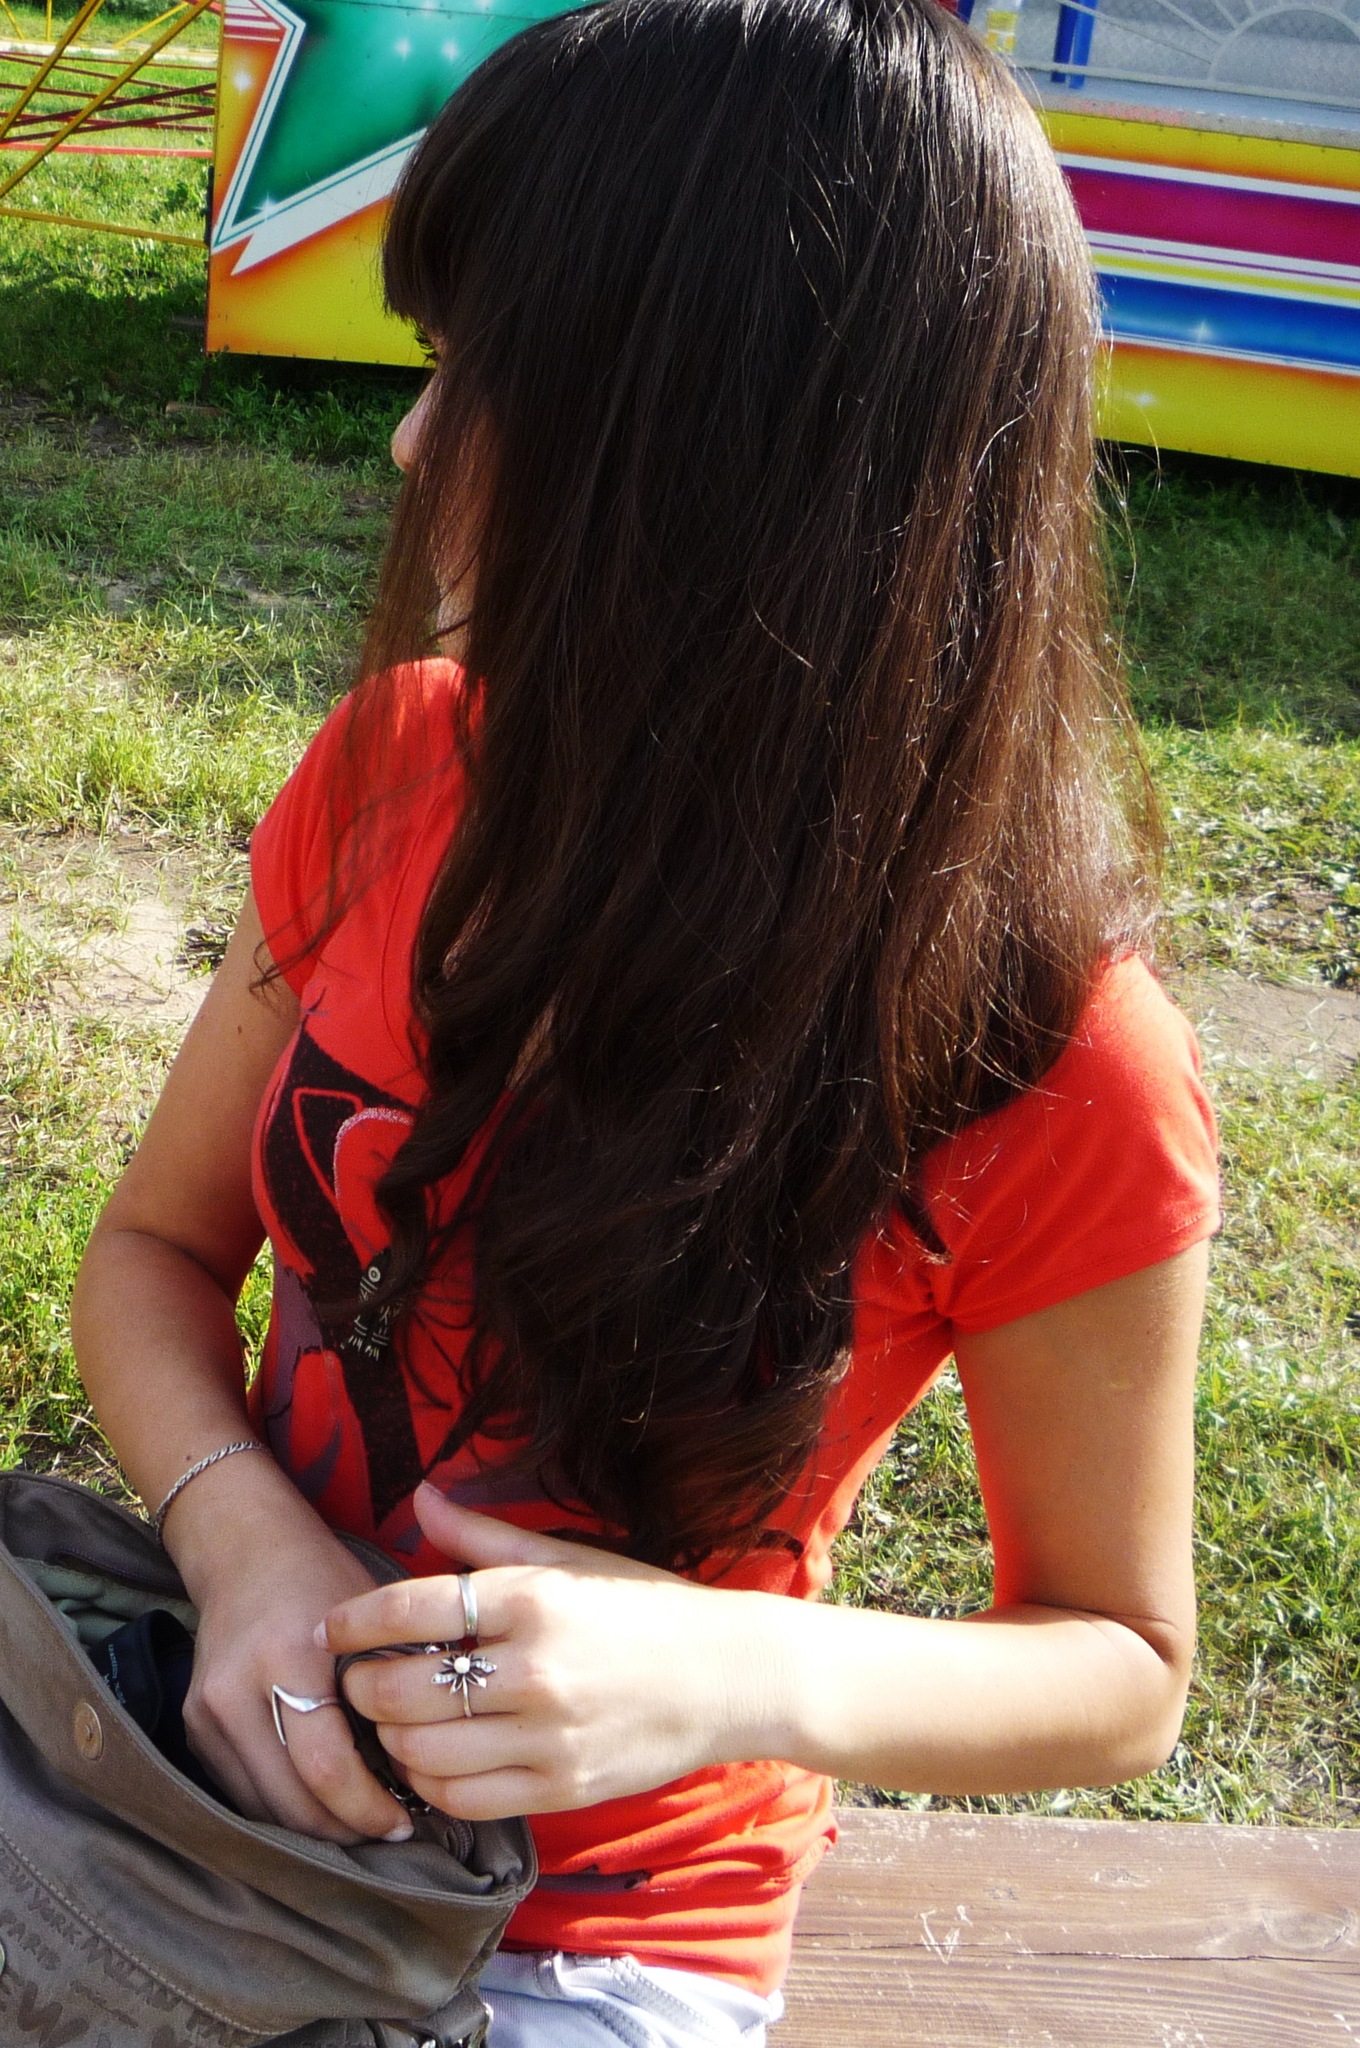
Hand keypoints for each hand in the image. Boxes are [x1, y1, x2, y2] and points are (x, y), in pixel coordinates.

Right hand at [179, 1489, 416, 1842]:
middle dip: (343, 1829)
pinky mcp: (192, 1727)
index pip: (324, 1764)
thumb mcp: (370, 1617)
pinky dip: (281, 1807)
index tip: (403, 1821)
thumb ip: (394, 1683)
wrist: (244, 1552)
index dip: (366, 1807)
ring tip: (358, 1821)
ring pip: (262, 1807)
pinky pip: (240, 1791)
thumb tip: (429, 1761)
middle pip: (289, 1800)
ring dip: (312, 1828)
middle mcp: (235, 1691)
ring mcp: (205, 1713)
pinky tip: (319, 1802)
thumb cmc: (322, 1579)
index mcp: (286, 1657)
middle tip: (386, 1831)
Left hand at [320, 1484, 787, 1819]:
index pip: (410, 1609)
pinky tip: (433, 1761)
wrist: (731, 1677)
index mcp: (535, 1600)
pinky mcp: (560, 1789)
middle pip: (401, 1689)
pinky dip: (430, 1784)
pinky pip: (462, 1799)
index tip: (333, 1628)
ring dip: (391, 1740)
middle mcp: (536, 1669)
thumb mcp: (569, 1560)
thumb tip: (421, 1497)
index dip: (355, 1621)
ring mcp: (548, 1737)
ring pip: (421, 1752)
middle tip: (357, 1680)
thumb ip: (484, 1538)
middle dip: (361, 1687)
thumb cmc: (645, 1608)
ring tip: (392, 1722)